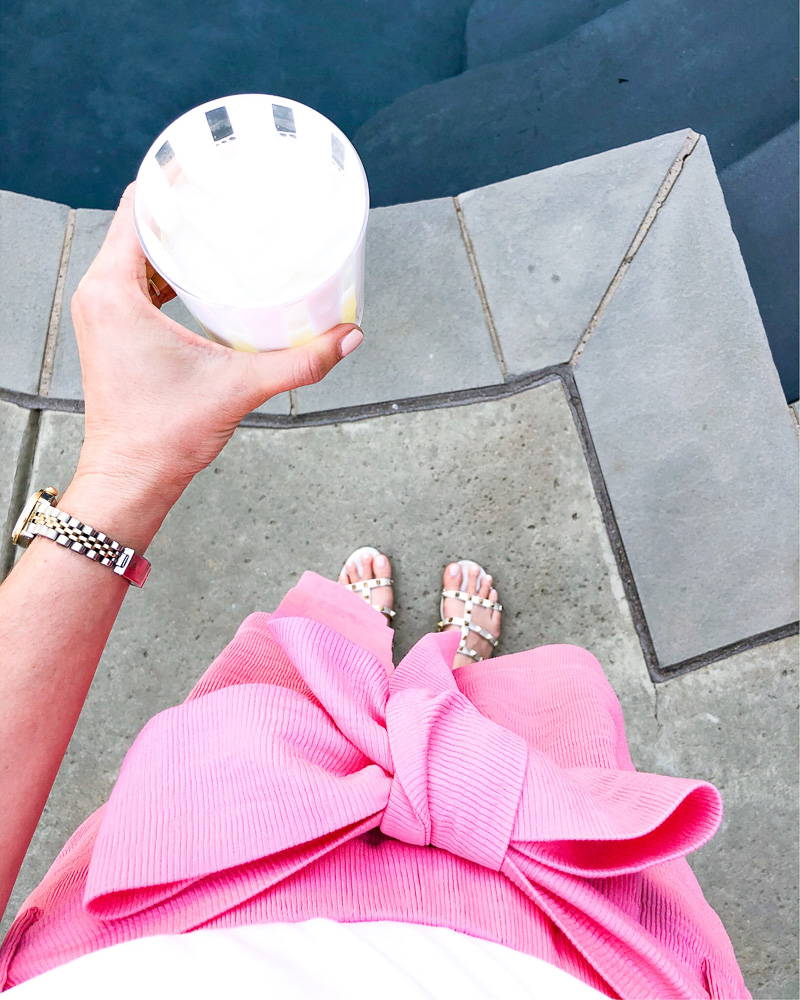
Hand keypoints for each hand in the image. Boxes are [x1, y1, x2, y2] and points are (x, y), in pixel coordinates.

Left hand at [71, 182, 362, 502]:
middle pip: (138, 226)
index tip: (206, 166)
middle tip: (225, 195)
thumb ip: (300, 361)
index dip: (171, 181)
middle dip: (182, 207)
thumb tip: (347, 336)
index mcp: (114, 291)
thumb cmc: (161, 437)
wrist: (132, 478)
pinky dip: (168, 270)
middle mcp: (100, 295)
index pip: (136, 208)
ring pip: (138, 254)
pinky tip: (203, 273)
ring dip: (175, 240)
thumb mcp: (239, 387)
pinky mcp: (115, 332)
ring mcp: (104, 314)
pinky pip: (138, 282)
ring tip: (218, 228)